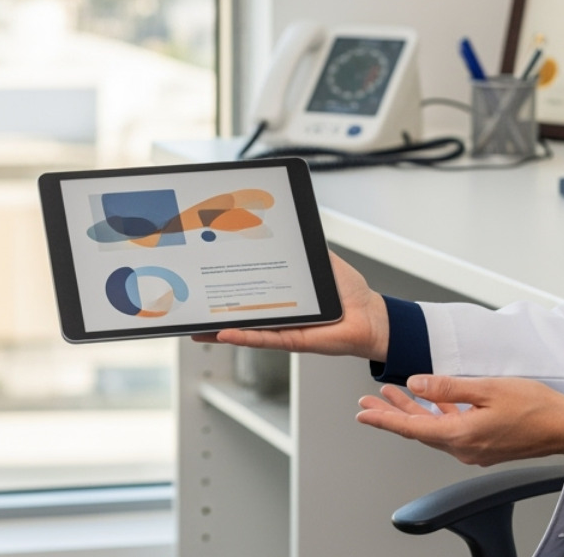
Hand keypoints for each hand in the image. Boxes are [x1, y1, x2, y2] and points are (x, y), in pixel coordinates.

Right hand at [195, 253, 389, 361]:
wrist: (372, 318)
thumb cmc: (351, 295)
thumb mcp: (324, 262)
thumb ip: (307, 247)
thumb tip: (292, 224)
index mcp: (283, 295)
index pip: (249, 289)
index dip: (227, 284)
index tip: (207, 274)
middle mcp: (279, 313)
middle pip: (240, 314)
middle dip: (214, 312)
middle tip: (191, 305)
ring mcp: (284, 328)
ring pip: (246, 330)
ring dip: (220, 329)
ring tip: (196, 327)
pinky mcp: (293, 340)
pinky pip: (264, 338)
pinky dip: (244, 336)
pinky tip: (224, 333)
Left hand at [356, 374, 563, 465]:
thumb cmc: (534, 406)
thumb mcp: (487, 388)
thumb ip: (448, 387)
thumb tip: (416, 384)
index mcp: (461, 436)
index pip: (411, 428)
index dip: (384, 418)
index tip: (363, 413)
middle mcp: (464, 448)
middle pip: (418, 429)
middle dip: (392, 413)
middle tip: (368, 402)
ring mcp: (474, 449)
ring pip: (433, 428)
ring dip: (412, 412)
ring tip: (392, 395)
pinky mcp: (484, 444)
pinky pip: (450, 429)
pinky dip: (435, 414)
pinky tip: (429, 401)